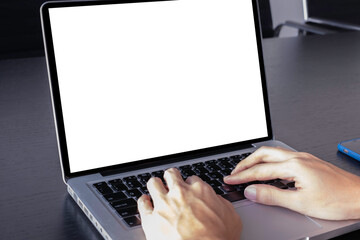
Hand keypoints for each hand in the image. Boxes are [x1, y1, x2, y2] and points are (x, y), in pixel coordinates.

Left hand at [138, 168, 241, 239]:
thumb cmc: (218, 239)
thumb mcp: (231, 217)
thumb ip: (221, 203)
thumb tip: (216, 200)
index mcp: (200, 191)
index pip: (192, 179)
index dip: (190, 184)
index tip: (189, 189)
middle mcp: (180, 193)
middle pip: (171, 175)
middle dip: (171, 178)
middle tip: (171, 184)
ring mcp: (163, 204)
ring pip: (153, 183)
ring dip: (155, 185)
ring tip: (155, 189)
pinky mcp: (151, 219)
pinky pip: (142, 204)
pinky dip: (143, 202)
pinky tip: (145, 202)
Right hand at [224, 146, 359, 219]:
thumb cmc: (338, 199)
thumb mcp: (300, 203)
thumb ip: (272, 196)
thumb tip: (252, 191)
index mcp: (294, 165)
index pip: (260, 170)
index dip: (242, 176)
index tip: (230, 179)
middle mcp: (298, 157)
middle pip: (263, 154)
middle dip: (245, 162)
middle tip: (234, 171)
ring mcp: (304, 158)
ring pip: (273, 153)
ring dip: (257, 160)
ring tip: (247, 169)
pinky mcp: (309, 162)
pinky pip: (282, 157)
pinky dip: (269, 162)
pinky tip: (270, 171)